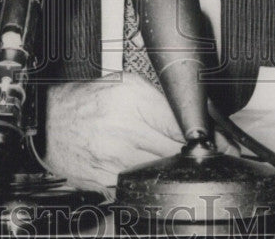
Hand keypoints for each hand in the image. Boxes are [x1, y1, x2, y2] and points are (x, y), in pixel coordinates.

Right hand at [44, 72, 236, 189]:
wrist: (48, 122)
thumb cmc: (86, 101)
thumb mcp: (127, 86)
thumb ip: (162, 102)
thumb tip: (199, 118)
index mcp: (131, 100)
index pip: (181, 123)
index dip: (208, 138)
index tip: (226, 146)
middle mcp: (123, 129)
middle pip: (175, 150)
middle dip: (195, 156)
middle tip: (210, 158)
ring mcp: (113, 158)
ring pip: (161, 172)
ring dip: (177, 171)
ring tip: (183, 166)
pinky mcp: (105, 181)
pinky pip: (139, 187)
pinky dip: (152, 184)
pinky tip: (156, 177)